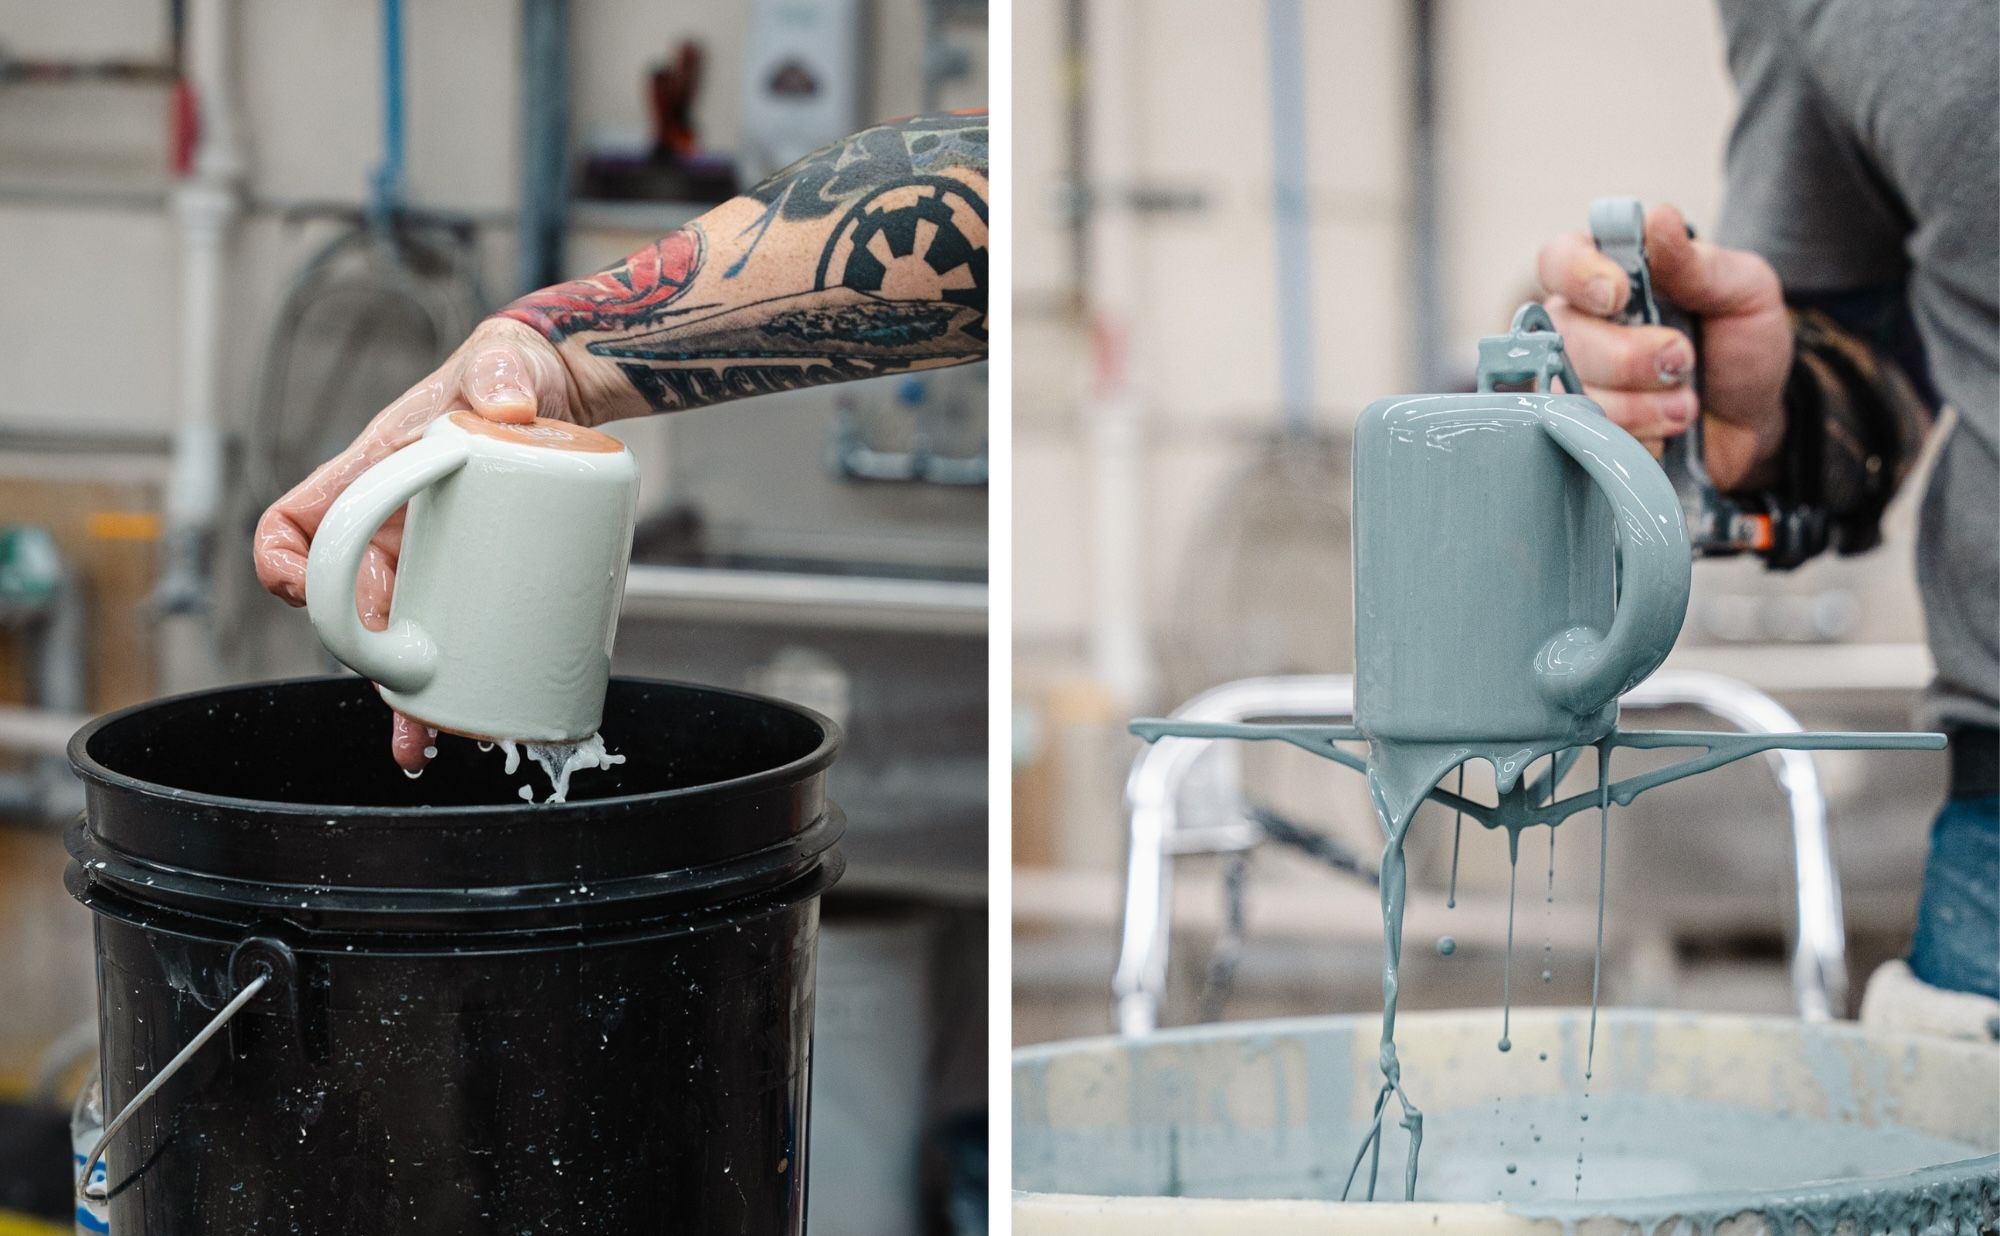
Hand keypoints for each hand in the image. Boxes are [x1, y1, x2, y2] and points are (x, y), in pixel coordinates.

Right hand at [253, 317, 586, 770]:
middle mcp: (391, 526)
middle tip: (401, 674)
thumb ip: (500, 375)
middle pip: (345, 600)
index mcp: (373, 472)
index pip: (296, 521)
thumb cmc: (510, 374)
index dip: (282, 560)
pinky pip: (448, 638)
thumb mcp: (502, 366)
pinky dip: (448, 684)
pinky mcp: (473, 579)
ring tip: (424, 740)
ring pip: (395, 637)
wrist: (559, 394)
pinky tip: (462, 721)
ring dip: (401, 694)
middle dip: (361, 651)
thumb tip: (505, 406)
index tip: (298, 588)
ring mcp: (430, 558)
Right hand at [1536, 203, 1791, 489]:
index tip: (1619, 295)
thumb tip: (1657, 218)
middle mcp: (1578, 325)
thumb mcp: (1743, 291)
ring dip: (1639, 405)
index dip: (1579, 275)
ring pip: (1570, 394)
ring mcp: (1571, 382)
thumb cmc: (1742, 346)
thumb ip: (1696, 263)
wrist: (1753, 423)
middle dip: (1628, 357)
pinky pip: (1584, 439)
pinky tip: (1666, 432)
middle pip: (1563, 336)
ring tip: (1685, 405)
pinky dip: (1636, 439)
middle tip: (1683, 361)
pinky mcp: (1578, 433)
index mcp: (1608, 275)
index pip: (1559, 259)